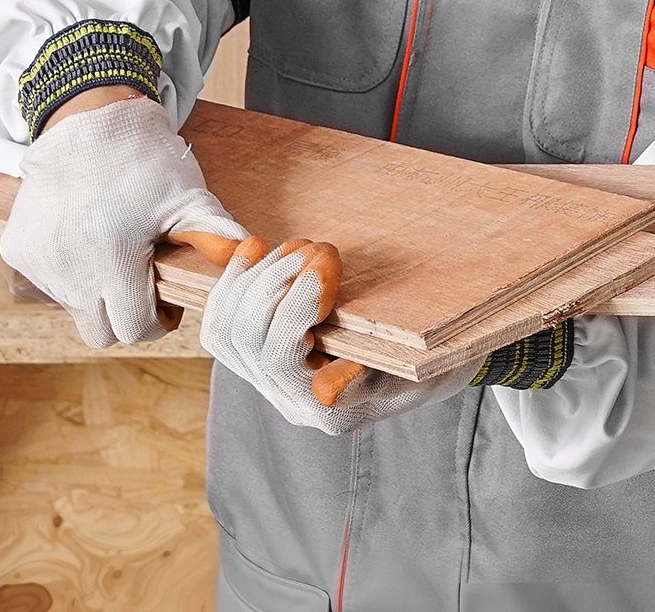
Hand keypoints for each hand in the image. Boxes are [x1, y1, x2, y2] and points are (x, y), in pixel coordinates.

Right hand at [0, 94, 247, 347]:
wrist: (88, 118)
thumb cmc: (143, 157)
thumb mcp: (187, 194)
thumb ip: (217, 234)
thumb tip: (250, 261)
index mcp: (112, 260)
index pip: (133, 328)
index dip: (158, 321)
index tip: (167, 299)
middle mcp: (68, 269)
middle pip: (100, 332)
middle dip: (126, 315)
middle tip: (143, 280)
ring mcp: (38, 260)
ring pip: (73, 307)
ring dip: (97, 292)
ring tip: (116, 248)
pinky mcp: (18, 248)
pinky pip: (49, 280)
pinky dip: (70, 271)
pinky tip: (87, 236)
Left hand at [200, 237, 467, 434]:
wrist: (428, 365)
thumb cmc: (431, 361)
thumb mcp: (419, 365)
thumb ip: (376, 371)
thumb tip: (325, 390)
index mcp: (331, 410)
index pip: (280, 360)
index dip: (293, 305)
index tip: (328, 258)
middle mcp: (291, 401)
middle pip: (248, 339)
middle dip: (277, 281)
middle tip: (318, 245)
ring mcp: (270, 380)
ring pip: (228, 331)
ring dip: (257, 278)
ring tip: (298, 246)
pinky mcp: (260, 356)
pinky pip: (223, 323)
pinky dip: (234, 282)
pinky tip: (254, 249)